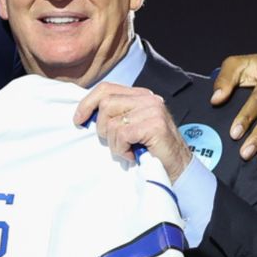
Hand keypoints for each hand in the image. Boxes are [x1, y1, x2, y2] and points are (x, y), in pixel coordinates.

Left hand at [73, 83, 193, 181]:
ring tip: (128, 149)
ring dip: (114, 143)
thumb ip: (115, 115)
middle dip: (102, 128)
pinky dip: (122, 148)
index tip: (79, 120)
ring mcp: (153, 110)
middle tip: (115, 142)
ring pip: (112, 122)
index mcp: (140, 95)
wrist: (177, 168)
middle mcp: (148, 98)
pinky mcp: (154, 125)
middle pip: (105, 103)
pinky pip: (122, 134)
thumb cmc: (150, 150)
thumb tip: (85, 114)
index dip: (87, 103)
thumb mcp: (130, 127)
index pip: (106, 88)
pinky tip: (133, 153)